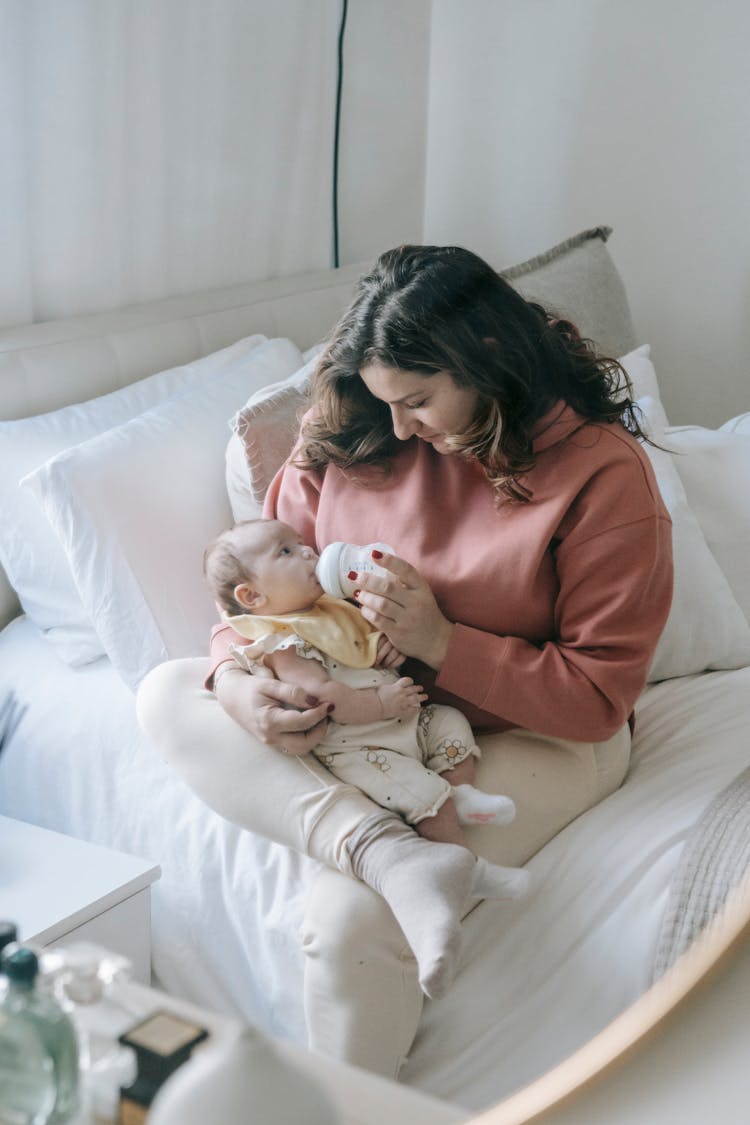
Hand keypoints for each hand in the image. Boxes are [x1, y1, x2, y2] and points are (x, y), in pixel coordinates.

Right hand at [215, 666, 329, 755]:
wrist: (232, 697)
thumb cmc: (250, 688)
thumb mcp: (270, 684)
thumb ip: (292, 692)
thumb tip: (314, 700)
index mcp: (269, 721)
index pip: (302, 722)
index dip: (319, 714)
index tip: (328, 703)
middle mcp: (270, 736)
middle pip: (304, 744)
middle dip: (320, 731)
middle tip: (325, 714)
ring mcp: (271, 742)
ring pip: (300, 749)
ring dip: (314, 737)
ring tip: (318, 719)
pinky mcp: (274, 742)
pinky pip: (294, 745)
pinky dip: (306, 737)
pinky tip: (308, 722)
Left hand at [354, 551, 453, 669]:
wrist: (436, 640)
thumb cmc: (423, 611)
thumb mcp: (419, 593)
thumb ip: (402, 582)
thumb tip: (377, 564)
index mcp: (421, 588)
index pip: (406, 570)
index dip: (389, 561)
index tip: (374, 555)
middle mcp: (416, 603)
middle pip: (388, 588)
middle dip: (368, 580)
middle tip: (354, 575)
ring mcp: (408, 619)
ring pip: (381, 604)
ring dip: (366, 597)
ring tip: (358, 593)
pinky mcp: (399, 633)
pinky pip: (378, 620)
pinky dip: (367, 612)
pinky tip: (363, 608)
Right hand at [376, 676, 426, 718]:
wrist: (377, 706)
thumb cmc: (378, 697)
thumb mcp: (384, 687)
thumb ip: (389, 686)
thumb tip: (389, 686)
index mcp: (398, 687)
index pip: (407, 681)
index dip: (410, 681)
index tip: (411, 682)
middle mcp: (402, 694)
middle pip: (414, 689)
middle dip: (418, 688)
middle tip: (421, 688)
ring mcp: (404, 702)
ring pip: (416, 698)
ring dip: (422, 697)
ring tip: (425, 696)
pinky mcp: (403, 711)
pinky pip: (413, 710)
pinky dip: (417, 710)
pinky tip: (420, 709)